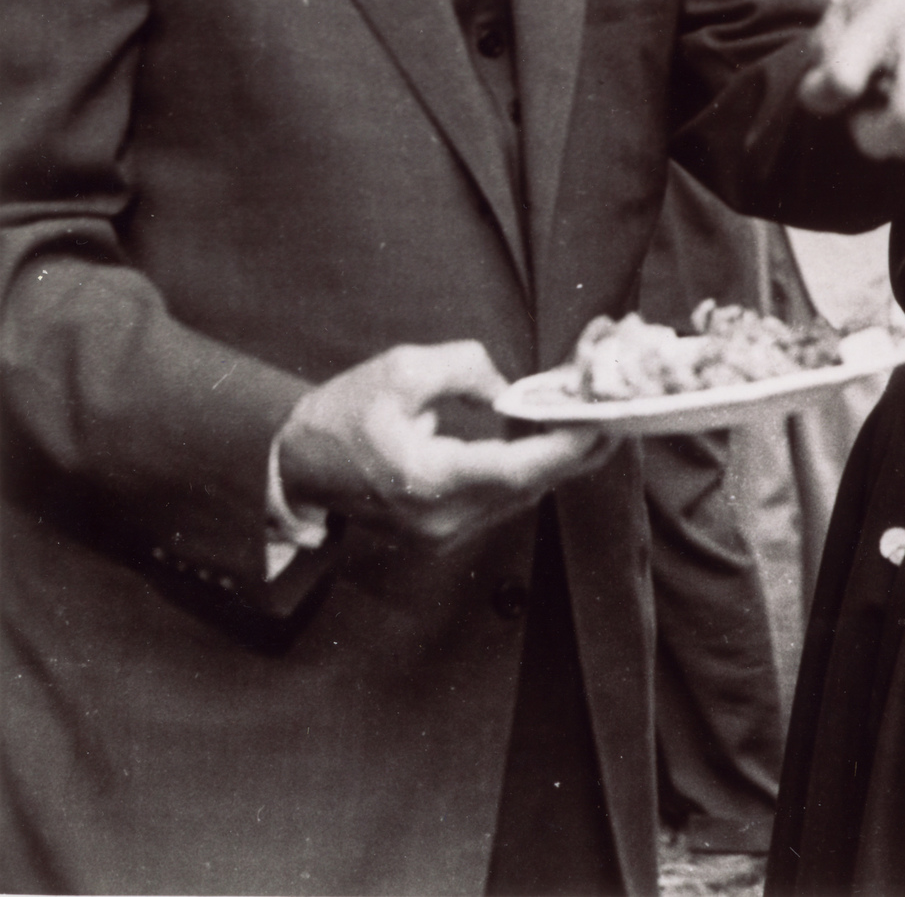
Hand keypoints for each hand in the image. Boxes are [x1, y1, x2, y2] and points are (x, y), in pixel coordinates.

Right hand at [276, 342, 612, 548]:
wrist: (293, 469)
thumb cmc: (342, 414)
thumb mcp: (402, 370)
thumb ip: (467, 370)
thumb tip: (510, 390)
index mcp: (430, 481)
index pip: (519, 470)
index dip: (569, 446)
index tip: (605, 419)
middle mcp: (443, 520)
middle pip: (531, 487)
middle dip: (576, 448)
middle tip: (611, 409)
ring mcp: (443, 535)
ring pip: (521, 496)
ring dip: (556, 459)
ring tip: (585, 416)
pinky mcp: (443, 533)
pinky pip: (501, 501)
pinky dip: (529, 470)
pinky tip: (547, 438)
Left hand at [799, 0, 904, 161]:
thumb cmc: (869, 16)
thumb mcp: (832, 28)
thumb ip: (822, 74)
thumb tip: (836, 110)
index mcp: (884, 14)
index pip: (843, 78)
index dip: (826, 97)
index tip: (831, 90)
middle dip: (876, 139)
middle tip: (864, 118)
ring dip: (902, 144)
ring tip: (892, 110)